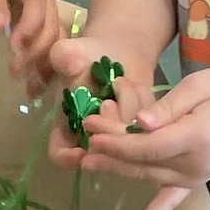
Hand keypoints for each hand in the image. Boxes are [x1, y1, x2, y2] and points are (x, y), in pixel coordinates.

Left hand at [0, 0, 63, 87]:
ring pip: (55, 40)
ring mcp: (47, 11)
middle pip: (50, 28)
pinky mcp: (43, 25)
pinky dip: (45, 65)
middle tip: (15, 72)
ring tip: (30, 87)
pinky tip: (36, 85)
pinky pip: (50, 46)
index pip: (38, 9)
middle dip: (35, 52)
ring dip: (45, 64)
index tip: (12, 49)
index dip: (28, 30)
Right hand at [41, 28, 151, 168]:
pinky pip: (149, 124)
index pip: (60, 153)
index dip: (68, 157)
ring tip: (120, 82)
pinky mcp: (143, 127)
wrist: (116, 51)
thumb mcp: (67, 52)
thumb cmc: (84, 55)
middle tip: (108, 104)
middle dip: (107, 129)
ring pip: (127, 137)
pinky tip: (136, 85)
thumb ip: (63, 58)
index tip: (81, 151)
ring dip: (126, 108)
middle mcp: (92, 137)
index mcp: (65, 127)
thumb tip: (73, 64)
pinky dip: (143, 103)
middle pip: (100, 152)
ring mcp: (119, 135)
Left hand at [84, 65, 209, 209]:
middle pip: (142, 162)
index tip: (91, 128)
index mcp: (194, 138)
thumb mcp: (199, 86)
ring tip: (88, 162)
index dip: (115, 140)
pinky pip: (172, 201)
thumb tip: (139, 123)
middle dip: (109, 152)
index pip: (145, 145)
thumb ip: (168, 107)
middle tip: (83, 140)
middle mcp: (193, 165)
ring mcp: (194, 176)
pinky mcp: (195, 180)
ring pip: (148, 176)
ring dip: (118, 169)